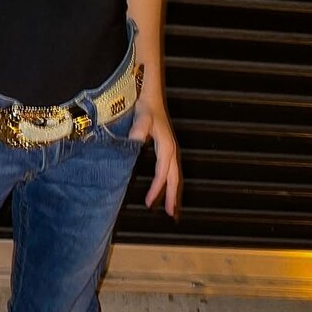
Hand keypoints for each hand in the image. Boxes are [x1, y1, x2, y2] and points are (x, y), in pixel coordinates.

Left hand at [127, 99, 181, 220]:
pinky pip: (170, 170)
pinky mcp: (166, 148)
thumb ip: (138, 131)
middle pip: (175, 179)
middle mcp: (172, 151)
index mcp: (167, 148)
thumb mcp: (141, 118)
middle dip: (174, 197)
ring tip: (172, 208)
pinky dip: (169, 182)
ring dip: (173, 192)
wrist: (151, 96)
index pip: (163, 174)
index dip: (157, 189)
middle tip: (172, 215)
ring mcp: (170, 150)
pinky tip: (164, 188)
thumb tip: (136, 143)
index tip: (149, 203)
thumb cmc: (146, 107)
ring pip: (175, 176)